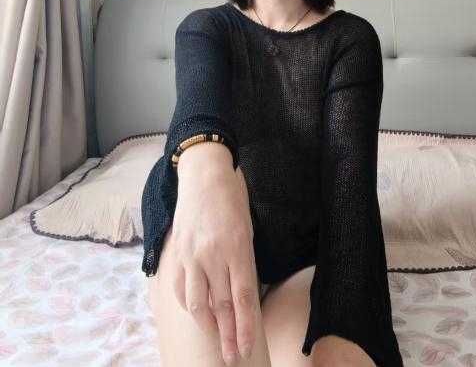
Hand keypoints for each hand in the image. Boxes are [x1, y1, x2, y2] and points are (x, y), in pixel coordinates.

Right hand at [171, 144, 256, 364]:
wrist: (204, 176)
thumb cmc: (232, 202)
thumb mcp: (248, 231)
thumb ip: (244, 263)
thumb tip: (242, 295)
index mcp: (237, 249)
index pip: (242, 299)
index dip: (244, 328)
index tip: (245, 349)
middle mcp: (213, 256)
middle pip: (221, 307)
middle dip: (227, 336)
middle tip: (232, 357)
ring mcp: (192, 256)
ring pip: (196, 303)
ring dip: (208, 327)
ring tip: (216, 341)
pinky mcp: (177, 253)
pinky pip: (180, 288)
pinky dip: (188, 304)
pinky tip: (197, 313)